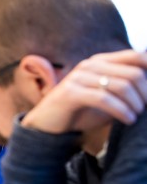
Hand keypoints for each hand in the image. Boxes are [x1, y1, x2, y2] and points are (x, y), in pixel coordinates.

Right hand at [22, 50, 146, 133]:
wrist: (47, 126)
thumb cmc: (80, 113)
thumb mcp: (107, 98)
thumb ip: (125, 90)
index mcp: (100, 62)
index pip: (136, 56)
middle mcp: (90, 65)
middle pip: (133, 73)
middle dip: (146, 94)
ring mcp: (79, 77)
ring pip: (121, 86)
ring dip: (136, 104)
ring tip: (137, 117)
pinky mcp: (71, 93)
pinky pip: (104, 99)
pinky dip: (121, 111)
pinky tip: (128, 120)